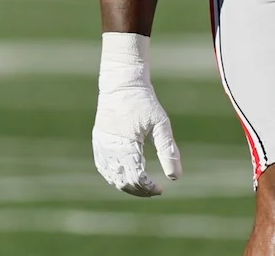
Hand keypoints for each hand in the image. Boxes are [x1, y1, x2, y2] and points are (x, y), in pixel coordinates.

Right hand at [92, 33, 181, 196]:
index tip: (162, 188)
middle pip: (123, 181)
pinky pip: (104, 168)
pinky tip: (128, 178)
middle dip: (139, 189)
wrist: (122, 83)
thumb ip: (168, 150)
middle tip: (155, 190)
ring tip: (145, 185)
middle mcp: (110, 148)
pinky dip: (116, 177)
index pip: (136, 178)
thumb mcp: (161, 124)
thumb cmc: (144, 102)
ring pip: (112, 177)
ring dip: (127, 185)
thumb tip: (176, 177)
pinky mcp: (98, 142)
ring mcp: (101, 146)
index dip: (148, 187)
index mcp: (126, 145)